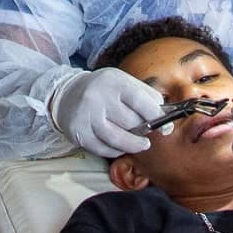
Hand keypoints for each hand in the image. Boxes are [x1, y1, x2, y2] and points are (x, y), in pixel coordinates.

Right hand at [49, 68, 164, 156]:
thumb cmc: (103, 89)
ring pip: (118, 139)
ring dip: (135, 145)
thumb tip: (166, 115)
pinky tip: (122, 147)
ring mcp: (87, 116)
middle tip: (150, 133)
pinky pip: (103, 148)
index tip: (166, 126)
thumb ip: (145, 95)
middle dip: (145, 130)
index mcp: (114, 82)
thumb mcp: (123, 82)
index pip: (141, 102)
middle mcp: (98, 97)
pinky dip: (116, 150)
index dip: (157, 117)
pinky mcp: (79, 133)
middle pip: (131, 122)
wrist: (67, 94)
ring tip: (142, 144)